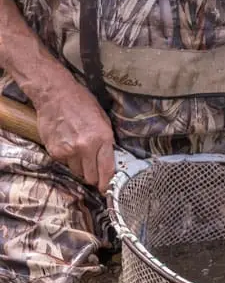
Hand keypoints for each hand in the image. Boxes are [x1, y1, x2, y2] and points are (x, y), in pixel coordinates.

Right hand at [35, 77, 114, 194]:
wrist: (55, 94)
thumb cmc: (83, 104)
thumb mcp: (104, 121)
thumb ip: (108, 142)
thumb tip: (111, 162)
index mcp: (103, 139)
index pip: (107, 171)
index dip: (107, 184)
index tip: (106, 189)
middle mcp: (86, 147)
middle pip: (91, 177)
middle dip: (93, 177)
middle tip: (94, 170)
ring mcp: (69, 150)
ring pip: (77, 172)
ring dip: (80, 168)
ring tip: (80, 153)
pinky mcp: (55, 151)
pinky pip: (64, 164)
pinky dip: (67, 160)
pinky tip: (68, 146)